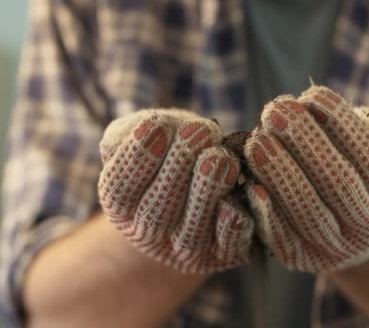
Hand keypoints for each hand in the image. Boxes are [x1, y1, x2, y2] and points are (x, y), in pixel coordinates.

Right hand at [98, 109, 253, 273]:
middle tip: (199, 132)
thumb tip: (145, 130)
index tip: (157, 124)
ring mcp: (186, 250)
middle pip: (156, 212)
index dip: (137, 159)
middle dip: (177, 169)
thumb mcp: (145, 136)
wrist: (203, 180)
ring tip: (221, 157)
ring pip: (191, 233)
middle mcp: (150, 234)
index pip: (120, 189)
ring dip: (206, 193)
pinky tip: (236, 199)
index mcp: (123, 206)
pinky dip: (231, 227)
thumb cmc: (171, 149)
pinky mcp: (222, 255)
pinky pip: (227, 247)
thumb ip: (133, 131)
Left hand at [244, 86, 368, 271]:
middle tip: (277, 109)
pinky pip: (282, 237)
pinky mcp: (301, 259)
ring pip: (309, 211)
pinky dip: (267, 211)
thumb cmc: (357, 171)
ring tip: (258, 138)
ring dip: (280, 171)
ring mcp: (336, 248)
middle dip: (306, 142)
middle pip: (339, 184)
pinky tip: (251, 182)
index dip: (343, 124)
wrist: (348, 228)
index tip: (313, 94)